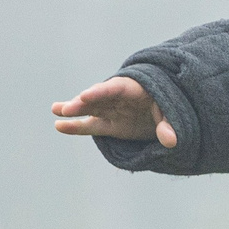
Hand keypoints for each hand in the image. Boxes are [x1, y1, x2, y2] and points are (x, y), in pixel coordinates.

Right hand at [51, 75, 175, 145]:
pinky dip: (76, 127)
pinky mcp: (109, 125)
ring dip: (74, 110)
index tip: (85, 96)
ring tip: (56, 110)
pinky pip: (90, 126)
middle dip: (83, 103)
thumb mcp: (172, 112)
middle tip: (68, 109)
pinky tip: (59, 126)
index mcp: (133, 88)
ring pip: (90, 109)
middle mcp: (118, 98)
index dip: (100, 92)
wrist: (166, 114)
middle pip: (98, 98)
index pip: (115, 88)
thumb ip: (169, 124)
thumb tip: (171, 141)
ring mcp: (111, 111)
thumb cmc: (168, 106)